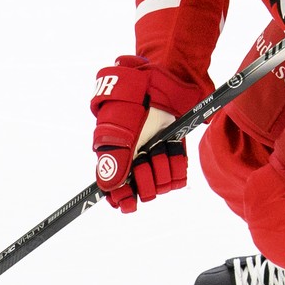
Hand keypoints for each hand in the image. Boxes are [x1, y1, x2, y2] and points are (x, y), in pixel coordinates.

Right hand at [90, 55, 197, 212]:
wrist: (159, 82)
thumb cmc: (133, 101)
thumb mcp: (119, 128)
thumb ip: (114, 158)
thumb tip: (106, 189)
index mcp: (115, 158)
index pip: (117, 192)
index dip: (123, 199)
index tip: (129, 203)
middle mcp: (135, 163)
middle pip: (142, 192)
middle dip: (146, 177)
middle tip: (146, 157)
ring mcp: (155, 159)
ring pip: (161, 185)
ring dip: (162, 165)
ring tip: (160, 146)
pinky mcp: (174, 154)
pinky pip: (178, 177)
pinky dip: (177, 163)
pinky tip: (172, 147)